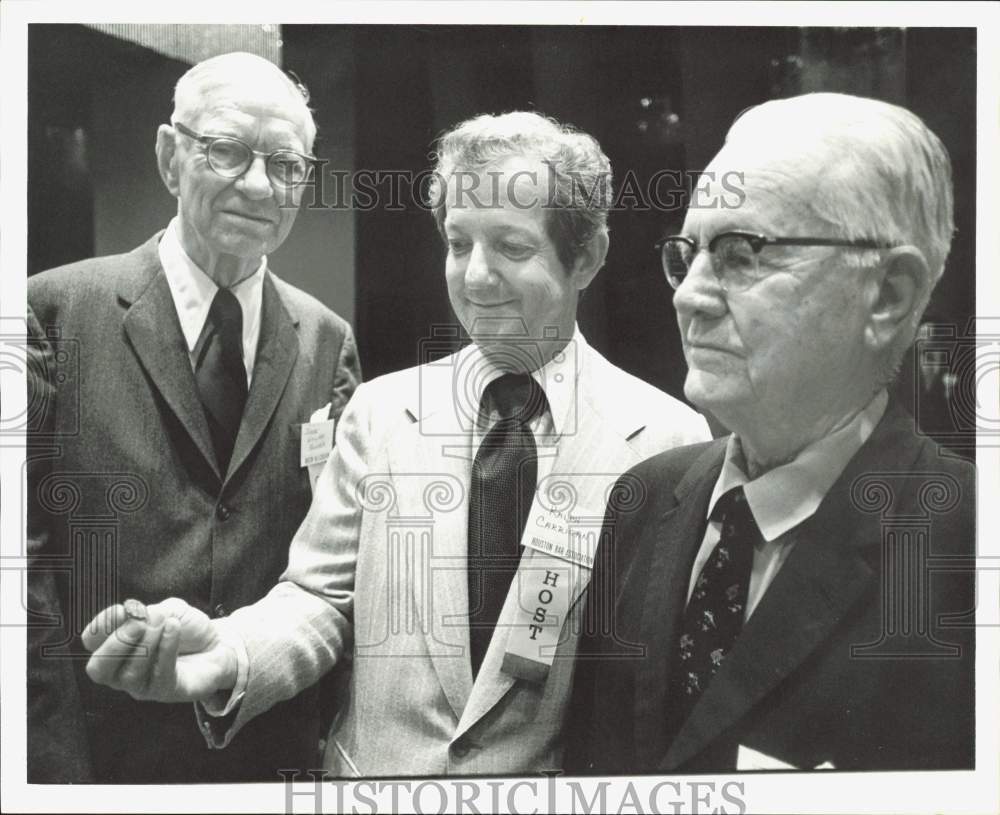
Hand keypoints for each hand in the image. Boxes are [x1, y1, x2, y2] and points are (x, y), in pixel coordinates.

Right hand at [83, 598, 236, 702]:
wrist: (217, 644)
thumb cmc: (184, 629)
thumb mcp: (166, 610)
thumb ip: (148, 611)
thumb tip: (132, 613)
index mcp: (115, 646)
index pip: (91, 641)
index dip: (100, 626)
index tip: (121, 609)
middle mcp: (121, 670)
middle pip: (99, 668)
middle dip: (116, 643)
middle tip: (139, 623)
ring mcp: (142, 685)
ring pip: (129, 674)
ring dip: (147, 643)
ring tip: (166, 622)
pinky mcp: (166, 691)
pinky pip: (160, 675)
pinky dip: (166, 648)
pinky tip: (173, 629)